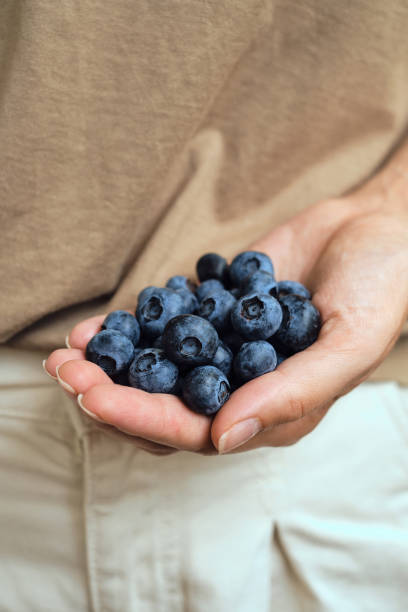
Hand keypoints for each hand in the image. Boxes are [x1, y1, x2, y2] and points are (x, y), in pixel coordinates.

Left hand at [44, 177, 407, 455]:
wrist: (375, 231)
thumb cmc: (377, 292)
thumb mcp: (348, 344)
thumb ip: (292, 395)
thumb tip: (224, 439)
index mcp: (273, 411)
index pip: (197, 430)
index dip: (143, 418)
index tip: (95, 398)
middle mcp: (241, 387)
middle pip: (164, 406)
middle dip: (111, 394)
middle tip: (65, 372)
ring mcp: (223, 350)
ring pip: (155, 371)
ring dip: (109, 365)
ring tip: (65, 354)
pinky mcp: (212, 313)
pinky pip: (163, 327)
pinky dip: (127, 329)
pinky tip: (94, 327)